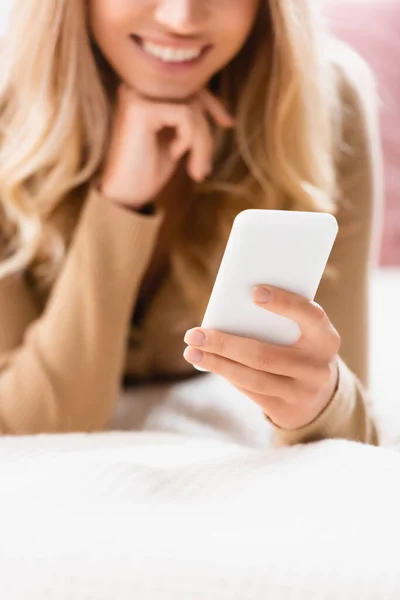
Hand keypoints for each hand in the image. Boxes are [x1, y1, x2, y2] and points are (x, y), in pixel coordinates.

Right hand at [99, 84, 233, 209]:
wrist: (125, 195)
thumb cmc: (148, 170)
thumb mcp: (176, 138)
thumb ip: (190, 119)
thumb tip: (224, 110)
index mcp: (143, 90)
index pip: (187, 85)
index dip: (212, 104)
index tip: (227, 124)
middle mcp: (137, 85)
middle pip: (192, 97)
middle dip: (206, 134)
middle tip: (204, 168)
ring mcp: (136, 93)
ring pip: (192, 108)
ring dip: (201, 143)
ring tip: (196, 170)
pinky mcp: (139, 107)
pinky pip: (185, 115)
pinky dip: (188, 139)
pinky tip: (174, 155)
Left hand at [183, 285, 340, 430]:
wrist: (319, 396)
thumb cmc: (300, 349)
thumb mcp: (301, 334)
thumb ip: (279, 322)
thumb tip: (228, 313)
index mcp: (326, 339)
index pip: (310, 316)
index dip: (285, 304)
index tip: (254, 292)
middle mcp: (318, 368)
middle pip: (264, 355)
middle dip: (224, 343)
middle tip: (195, 333)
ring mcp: (302, 393)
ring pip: (252, 377)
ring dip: (217, 363)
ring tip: (192, 351)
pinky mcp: (286, 409)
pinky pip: (250, 390)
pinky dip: (226, 373)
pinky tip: (206, 361)